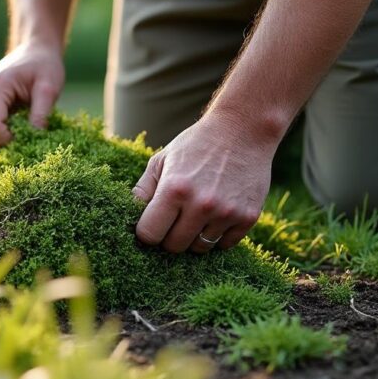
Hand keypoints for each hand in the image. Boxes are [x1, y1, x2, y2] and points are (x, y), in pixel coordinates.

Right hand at [0, 42, 64, 146]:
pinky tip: (19, 116)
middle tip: (31, 130)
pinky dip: (4, 126)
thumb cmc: (44, 66)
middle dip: (9, 137)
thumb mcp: (49, 88)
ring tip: (26, 118)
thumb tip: (35, 138)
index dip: (8, 140)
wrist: (35, 49)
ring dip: (7, 131)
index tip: (29, 138)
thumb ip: (41, 114)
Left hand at [132, 111, 277, 252]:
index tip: (152, 224)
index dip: (147, 232)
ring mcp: (226, 213)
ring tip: (197, 213)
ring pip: (200, 249)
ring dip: (194, 237)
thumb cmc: (196, 144)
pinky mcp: (248, 217)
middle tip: (175, 218)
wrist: (242, 129)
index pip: (149, 235)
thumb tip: (129, 218)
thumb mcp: (162, 160)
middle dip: (170, 236)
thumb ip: (142, 191)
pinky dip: (218, 235)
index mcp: (174, 189)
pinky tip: (217, 214)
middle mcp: (200, 205)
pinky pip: (225, 245)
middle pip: (174, 246)